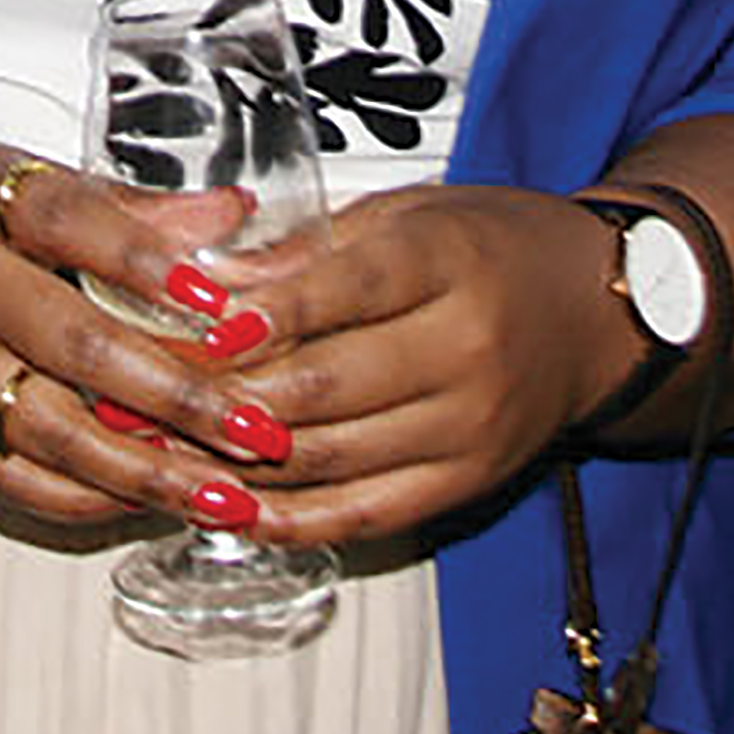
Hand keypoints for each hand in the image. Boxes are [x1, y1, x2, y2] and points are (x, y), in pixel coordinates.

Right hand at [0, 137, 281, 536]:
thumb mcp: (11, 174)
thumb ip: (125, 206)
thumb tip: (233, 216)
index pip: (71, 225)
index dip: (148, 263)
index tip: (224, 301)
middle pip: (75, 346)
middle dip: (179, 396)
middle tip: (261, 428)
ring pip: (51, 434)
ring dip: (148, 470)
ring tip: (228, 493)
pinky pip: (12, 480)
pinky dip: (86, 500)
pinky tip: (151, 504)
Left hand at [188, 182, 647, 549]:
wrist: (595, 313)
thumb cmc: (488, 248)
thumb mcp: (405, 215)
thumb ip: (307, 249)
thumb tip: (205, 279)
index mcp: (449, 263)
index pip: (341, 293)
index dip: (257, 318)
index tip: (184, 328)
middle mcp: (467, 350)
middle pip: (323, 388)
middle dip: (219, 399)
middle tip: (138, 397)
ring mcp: (470, 427)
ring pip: (331, 459)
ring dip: (233, 464)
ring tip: (157, 453)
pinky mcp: (467, 483)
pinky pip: (364, 516)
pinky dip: (289, 518)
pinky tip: (229, 506)